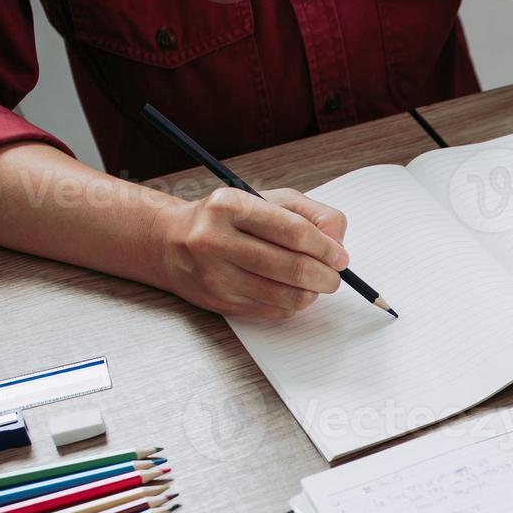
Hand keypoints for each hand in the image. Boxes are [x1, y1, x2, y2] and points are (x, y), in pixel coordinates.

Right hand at [154, 187, 348, 318]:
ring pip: (287, 296)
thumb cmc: (227, 220)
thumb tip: (338, 243)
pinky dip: (292, 304)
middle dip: (326, 276)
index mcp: (231, 207)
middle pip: (293, 267)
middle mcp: (217, 241)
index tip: (340, 257)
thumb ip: (310, 214)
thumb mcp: (267, 200)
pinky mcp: (220, 303)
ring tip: (314, 283)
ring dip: (312, 293)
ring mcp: (216, 276)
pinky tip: (289, 291)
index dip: (327, 248)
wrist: (172, 243)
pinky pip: (274, 312)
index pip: (294, 232)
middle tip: (334, 276)